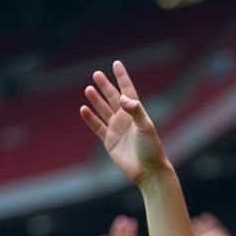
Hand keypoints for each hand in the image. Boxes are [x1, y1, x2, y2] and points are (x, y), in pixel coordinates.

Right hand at [80, 61, 170, 185]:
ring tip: (88, 88)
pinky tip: (83, 109)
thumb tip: (122, 98)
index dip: (122, 77)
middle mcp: (126, 120)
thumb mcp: (146, 127)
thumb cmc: (152, 149)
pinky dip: (90, 118)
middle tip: (97, 74)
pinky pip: (98, 127)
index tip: (116, 63)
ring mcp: (117, 130)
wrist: (149, 172)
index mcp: (137, 113)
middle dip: (106, 86)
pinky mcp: (110, 142)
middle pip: (113, 98)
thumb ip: (135, 111)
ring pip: (104, 111)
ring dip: (96, 100)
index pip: (128, 91)